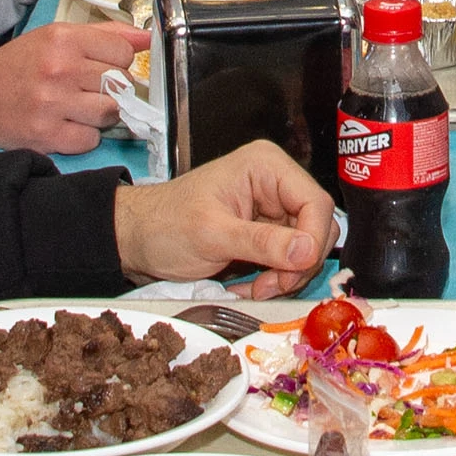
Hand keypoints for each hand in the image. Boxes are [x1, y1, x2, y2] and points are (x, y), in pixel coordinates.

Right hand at [0, 19, 147, 156]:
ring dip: (100, 115)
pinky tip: (64, 125)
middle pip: (121, 83)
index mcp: (62, 39)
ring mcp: (52, 104)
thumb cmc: (17, 67)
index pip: (124, 52)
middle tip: (86, 90)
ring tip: (77, 108)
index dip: (118, 62)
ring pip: (110, 113)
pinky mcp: (46, 135)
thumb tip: (148, 37)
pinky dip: (83, 137)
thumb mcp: (53, 38)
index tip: (102, 67)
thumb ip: (103, 34)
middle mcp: (58, 69)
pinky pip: (91, 140)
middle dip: (110, 89)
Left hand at [114, 139, 335, 295]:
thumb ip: (262, 242)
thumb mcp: (212, 234)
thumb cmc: (163, 224)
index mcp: (266, 167)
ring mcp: (272, 209)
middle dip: (298, 263)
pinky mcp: (267, 233)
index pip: (315, 202)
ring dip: (286, 275)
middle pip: (317, 228)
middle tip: (271, 285)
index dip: (312, 239)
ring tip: (255, 288)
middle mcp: (275, 184)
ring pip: (307, 249)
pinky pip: (289, 260)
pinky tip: (251, 285)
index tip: (295, 268)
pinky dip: (275, 278)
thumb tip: (307, 251)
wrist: (138, 239)